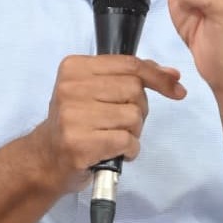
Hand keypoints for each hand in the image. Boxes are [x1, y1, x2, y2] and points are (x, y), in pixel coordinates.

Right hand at [31, 55, 185, 192]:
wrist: (47, 158)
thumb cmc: (77, 121)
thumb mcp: (96, 89)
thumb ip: (131, 77)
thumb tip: (172, 74)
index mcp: (74, 67)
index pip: (129, 64)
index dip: (157, 76)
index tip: (176, 87)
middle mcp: (70, 87)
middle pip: (134, 89)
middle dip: (139, 109)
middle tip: (123, 122)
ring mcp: (72, 116)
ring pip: (133, 116)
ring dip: (134, 132)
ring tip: (115, 137)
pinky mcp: (79, 143)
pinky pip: (127, 140)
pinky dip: (130, 149)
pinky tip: (116, 152)